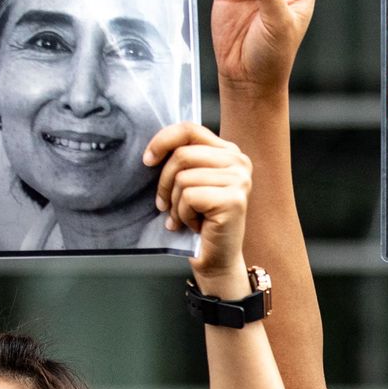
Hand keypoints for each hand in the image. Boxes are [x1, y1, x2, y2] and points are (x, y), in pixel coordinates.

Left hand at [143, 123, 253, 284]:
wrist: (216, 259)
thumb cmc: (200, 222)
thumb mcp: (190, 183)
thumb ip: (182, 160)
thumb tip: (152, 150)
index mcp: (229, 152)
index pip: (189, 129)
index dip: (162, 141)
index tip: (147, 160)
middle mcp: (239, 162)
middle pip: (182, 154)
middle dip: (165, 183)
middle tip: (167, 205)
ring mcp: (240, 180)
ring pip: (183, 178)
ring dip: (176, 204)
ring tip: (186, 218)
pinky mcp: (234, 200)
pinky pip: (190, 197)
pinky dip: (184, 215)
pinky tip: (196, 225)